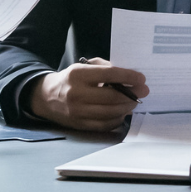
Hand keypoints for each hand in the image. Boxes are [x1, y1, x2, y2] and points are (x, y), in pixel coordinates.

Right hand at [28, 58, 149, 130]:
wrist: (47, 97)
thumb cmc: (70, 80)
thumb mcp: (83, 67)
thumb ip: (103, 68)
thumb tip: (127, 77)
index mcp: (78, 75)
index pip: (109, 75)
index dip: (128, 76)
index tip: (141, 78)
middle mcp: (77, 93)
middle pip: (112, 96)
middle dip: (132, 94)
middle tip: (144, 91)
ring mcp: (78, 112)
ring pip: (111, 112)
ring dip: (127, 107)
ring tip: (134, 101)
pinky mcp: (80, 124)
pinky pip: (105, 124)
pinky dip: (118, 119)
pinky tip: (123, 112)